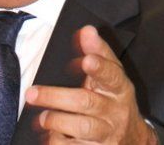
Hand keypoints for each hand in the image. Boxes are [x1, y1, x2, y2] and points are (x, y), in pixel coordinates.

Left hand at [25, 25, 156, 143]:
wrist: (132, 139)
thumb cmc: (114, 99)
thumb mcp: (112, 76)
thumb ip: (98, 52)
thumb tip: (86, 30)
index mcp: (119, 88)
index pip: (112, 74)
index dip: (99, 67)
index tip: (87, 60)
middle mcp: (114, 111)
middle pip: (86, 102)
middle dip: (56, 96)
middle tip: (32, 93)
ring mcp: (106, 133)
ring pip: (82, 128)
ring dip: (56, 121)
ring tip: (41, 117)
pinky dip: (58, 142)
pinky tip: (48, 136)